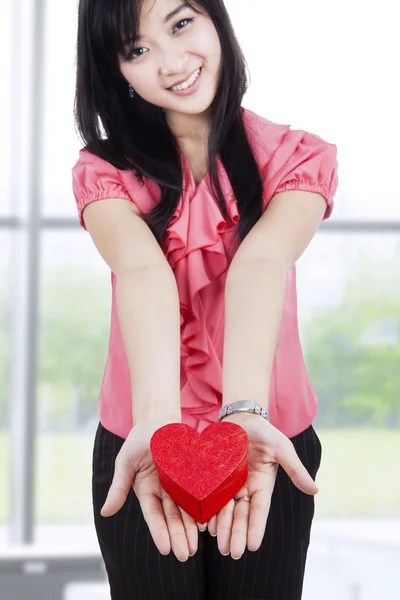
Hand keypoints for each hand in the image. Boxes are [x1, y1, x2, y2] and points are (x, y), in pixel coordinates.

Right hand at [100, 420, 198, 561]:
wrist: (159, 419)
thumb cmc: (139, 439)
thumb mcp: (125, 462)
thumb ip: (119, 487)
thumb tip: (105, 512)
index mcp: (147, 490)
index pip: (154, 515)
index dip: (160, 532)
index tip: (166, 549)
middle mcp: (164, 491)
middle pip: (172, 517)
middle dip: (178, 536)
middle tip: (185, 555)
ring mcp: (179, 484)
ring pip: (186, 510)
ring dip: (190, 529)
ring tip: (195, 547)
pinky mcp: (193, 476)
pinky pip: (199, 493)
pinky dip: (202, 508)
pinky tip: (207, 522)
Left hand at [206, 413, 318, 558]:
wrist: (241, 418)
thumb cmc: (265, 433)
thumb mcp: (282, 448)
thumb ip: (295, 469)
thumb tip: (315, 490)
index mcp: (263, 484)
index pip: (259, 510)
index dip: (256, 528)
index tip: (252, 547)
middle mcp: (246, 488)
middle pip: (241, 515)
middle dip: (237, 534)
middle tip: (232, 553)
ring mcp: (231, 484)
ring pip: (226, 510)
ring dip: (223, 529)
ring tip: (219, 546)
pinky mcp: (216, 478)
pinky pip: (212, 497)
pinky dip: (210, 511)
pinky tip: (205, 525)